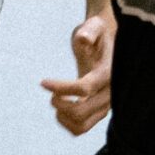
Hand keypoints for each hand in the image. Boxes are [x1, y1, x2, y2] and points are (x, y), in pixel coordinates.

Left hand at [41, 13, 114, 134]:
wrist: (109, 46)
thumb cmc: (98, 34)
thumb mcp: (95, 25)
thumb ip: (90, 30)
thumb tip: (83, 40)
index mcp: (109, 74)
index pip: (84, 89)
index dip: (61, 87)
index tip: (43, 82)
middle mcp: (111, 94)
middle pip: (81, 112)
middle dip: (59, 103)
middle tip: (51, 91)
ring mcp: (106, 106)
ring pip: (81, 125)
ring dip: (62, 115)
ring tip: (56, 100)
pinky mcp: (100, 112)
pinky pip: (82, 128)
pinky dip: (67, 123)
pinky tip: (60, 107)